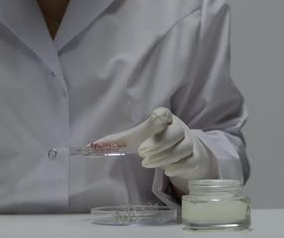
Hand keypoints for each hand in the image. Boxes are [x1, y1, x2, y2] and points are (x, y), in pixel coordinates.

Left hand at [91, 107, 216, 180]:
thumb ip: (115, 142)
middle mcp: (179, 128)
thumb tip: (87, 147)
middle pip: (175, 133)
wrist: (186, 154)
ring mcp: (190, 142)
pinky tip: (167, 170)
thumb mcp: (136, 140)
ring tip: (148, 163)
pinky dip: (177, 167)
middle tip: (142, 153)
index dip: (160, 117)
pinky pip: (189, 161)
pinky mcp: (196, 157)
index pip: (164, 113)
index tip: (156, 118)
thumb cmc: (156, 143)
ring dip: (163, 158)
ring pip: (182, 149)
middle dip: (158, 145)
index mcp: (164, 118)